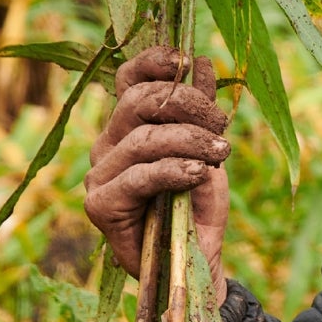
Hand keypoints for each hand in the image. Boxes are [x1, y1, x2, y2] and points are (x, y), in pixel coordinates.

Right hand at [84, 46, 230, 285]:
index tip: (190, 59)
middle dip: (188, 104)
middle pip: (137, 100)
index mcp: (128, 125)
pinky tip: (197, 174)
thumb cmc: (198, 204)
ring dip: (189, 140)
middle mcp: (107, 144)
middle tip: (221, 125)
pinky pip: (138, 177)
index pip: (128, 78)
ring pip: (143, 138)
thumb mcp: (208, 149)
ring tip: (220, 154)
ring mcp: (100, 175)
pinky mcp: (101, 206)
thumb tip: (203, 62)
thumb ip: (202, 111)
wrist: (197, 262)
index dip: (155, 62)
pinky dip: (172, 170)